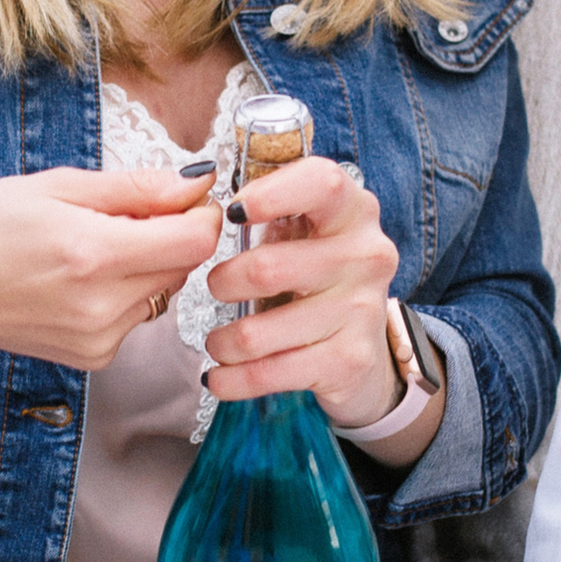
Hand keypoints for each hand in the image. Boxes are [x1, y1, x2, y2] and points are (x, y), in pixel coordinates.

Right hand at [0, 165, 222, 406]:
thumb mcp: (56, 186)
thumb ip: (135, 188)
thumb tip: (196, 183)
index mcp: (92, 254)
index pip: (195, 239)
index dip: (198, 211)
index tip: (179, 194)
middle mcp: (101, 306)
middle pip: (184, 265)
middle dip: (169, 234)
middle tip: (118, 214)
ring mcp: (98, 339)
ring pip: (163, 291)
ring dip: (146, 263)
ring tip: (88, 246)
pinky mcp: (93, 358)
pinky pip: (137, 316)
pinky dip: (124, 292)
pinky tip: (78, 279)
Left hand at [203, 151, 425, 437]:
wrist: (361, 354)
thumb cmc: (316, 280)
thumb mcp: (303, 235)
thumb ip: (265, 209)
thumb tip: (194, 197)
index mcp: (352, 210)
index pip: (320, 183)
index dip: (270, 194)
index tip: (231, 212)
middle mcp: (366, 255)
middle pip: (267, 268)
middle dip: (222, 284)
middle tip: (217, 288)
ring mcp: (361, 310)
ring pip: (257, 331)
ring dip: (222, 340)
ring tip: (219, 341)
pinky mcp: (348, 360)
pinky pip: (268, 372)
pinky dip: (231, 379)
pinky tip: (220, 376)